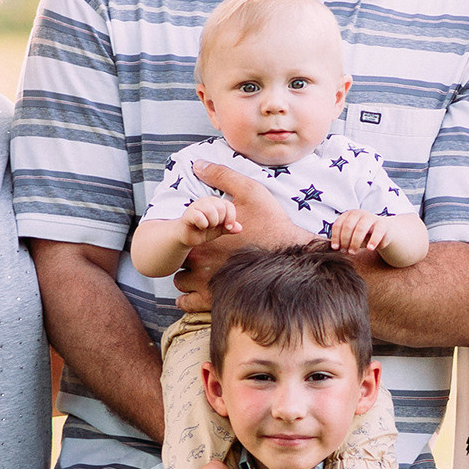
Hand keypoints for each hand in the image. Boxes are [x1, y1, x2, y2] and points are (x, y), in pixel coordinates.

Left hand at [171, 161, 314, 311]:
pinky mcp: (214, 301)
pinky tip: (197, 292)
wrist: (291, 256)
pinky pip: (187, 304)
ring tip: (201, 272)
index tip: (195, 235)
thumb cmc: (272, 224)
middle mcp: (199, 261)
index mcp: (202, 236)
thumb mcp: (249, 191)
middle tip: (199, 254)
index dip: (185, 235)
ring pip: (180, 283)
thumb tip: (198, 164)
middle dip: (185, 257)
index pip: (178, 237)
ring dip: (186, 278)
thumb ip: (221, 176)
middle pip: (177, 260)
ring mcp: (206, 283)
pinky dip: (188, 299)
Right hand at [180, 194, 239, 239]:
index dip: (231, 217)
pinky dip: (202, 225)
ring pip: (210, 210)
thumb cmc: (205, 230)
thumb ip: (229, 228)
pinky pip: (199, 217)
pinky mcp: (189, 212)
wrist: (188, 236)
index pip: (229, 205)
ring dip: (211, 223)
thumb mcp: (220, 230)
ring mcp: (197, 205)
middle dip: (219, 221)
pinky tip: (200, 227)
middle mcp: (208, 201)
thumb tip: (240, 228)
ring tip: (206, 226)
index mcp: (217, 203)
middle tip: (213, 226)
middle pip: (221, 208)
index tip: (228, 227)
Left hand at [330, 207, 394, 258]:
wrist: (384, 233)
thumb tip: (334, 248)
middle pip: (348, 226)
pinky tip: (370, 248)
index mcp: (349, 215)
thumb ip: (342, 240)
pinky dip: (373, 241)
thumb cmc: (364, 235)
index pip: (338, 224)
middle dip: (345, 240)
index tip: (335, 248)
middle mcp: (359, 214)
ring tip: (353, 252)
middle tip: (345, 251)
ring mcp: (371, 218)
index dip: (336, 237)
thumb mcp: (351, 236)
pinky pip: (377, 232)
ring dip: (355, 242)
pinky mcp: (382, 225)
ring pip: (361, 228)